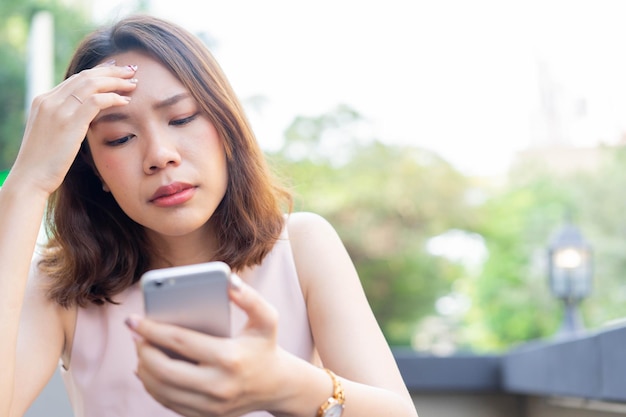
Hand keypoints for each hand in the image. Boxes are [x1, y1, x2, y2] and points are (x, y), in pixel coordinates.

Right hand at [9, 61, 137, 195]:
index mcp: (43, 100)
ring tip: (133, 83)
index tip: (115, 71)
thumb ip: (64, 121)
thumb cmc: (43, 163)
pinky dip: (113, 98)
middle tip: (130, 70)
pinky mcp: (69, 121)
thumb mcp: (50, 134)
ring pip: (92, 84)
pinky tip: (126, 101)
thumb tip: (83, 119)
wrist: (31, 177)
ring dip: (116, 81)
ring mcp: (58, 109)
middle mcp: (49, 100)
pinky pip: (96, 101)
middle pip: (85, 76)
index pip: (75, 79)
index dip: (98, 73)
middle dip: (110, 71)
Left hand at [127, 275, 286, 416]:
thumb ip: (250, 298)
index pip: (180, 342)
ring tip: (140, 349)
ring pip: (161, 389)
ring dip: (143, 368)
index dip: (152, 329)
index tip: (133, 320)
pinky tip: (146, 369)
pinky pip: (168, 402)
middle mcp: (218, 386)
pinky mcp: (205, 416)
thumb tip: (228, 281)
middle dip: (142, 350)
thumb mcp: (267, 318)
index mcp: (230, 358)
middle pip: (164, 370)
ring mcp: (210, 406)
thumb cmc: (265, 346)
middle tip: (135, 334)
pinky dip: (152, 386)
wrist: (277, 386)